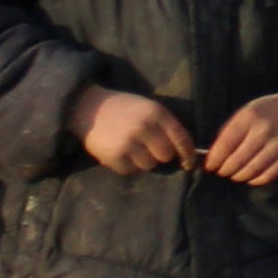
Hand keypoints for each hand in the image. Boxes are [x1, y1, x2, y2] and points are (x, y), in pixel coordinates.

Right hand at [78, 90, 195, 174]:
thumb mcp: (148, 108)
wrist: (87, 107)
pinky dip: (128, 165)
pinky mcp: (113, 156)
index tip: (190, 163)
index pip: (181, 138)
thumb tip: (184, 151)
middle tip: (150, 148)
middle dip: (161, 155)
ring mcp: (128, 143)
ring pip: (149, 165)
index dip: (188, 154)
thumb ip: (165, 126)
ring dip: (143, 160)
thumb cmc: (123, 108)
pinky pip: (130, 171)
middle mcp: (145, 128)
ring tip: (132, 148)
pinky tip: (120, 152)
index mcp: (157, 113)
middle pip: (166, 155)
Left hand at [201, 82, 277, 185]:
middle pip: (237, 160)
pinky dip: (256, 180)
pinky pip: (269, 175)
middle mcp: (264, 130)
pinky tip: (251, 177)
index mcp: (250, 117)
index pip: (225, 144)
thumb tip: (214, 154)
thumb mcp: (249, 111)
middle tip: (222, 172)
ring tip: (235, 175)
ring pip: (251, 170)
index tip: (210, 166)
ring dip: (239, 176)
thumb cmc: (271, 109)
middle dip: (225, 170)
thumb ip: (232, 130)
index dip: (214, 159)